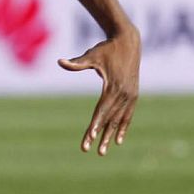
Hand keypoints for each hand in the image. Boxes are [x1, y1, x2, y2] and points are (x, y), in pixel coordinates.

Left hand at [59, 32, 139, 155]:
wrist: (129, 42)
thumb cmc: (106, 49)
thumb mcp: (91, 55)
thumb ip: (76, 63)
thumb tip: (60, 61)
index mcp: (113, 86)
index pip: (101, 109)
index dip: (95, 123)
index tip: (89, 136)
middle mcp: (123, 94)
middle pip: (109, 119)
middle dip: (98, 135)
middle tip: (89, 150)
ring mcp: (130, 96)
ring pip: (119, 120)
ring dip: (110, 136)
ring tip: (101, 151)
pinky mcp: (134, 95)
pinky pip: (128, 115)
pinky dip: (123, 128)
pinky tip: (118, 141)